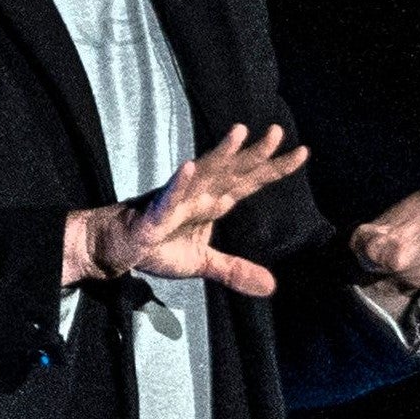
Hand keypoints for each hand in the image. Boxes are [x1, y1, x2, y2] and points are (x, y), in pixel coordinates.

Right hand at [63, 123, 308, 297]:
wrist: (117, 247)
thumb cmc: (158, 246)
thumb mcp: (203, 264)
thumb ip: (235, 271)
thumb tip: (272, 287)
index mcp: (213, 203)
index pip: (250, 182)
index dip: (275, 168)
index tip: (302, 151)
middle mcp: (199, 195)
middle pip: (233, 171)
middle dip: (255, 153)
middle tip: (277, 131)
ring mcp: (178, 201)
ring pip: (204, 174)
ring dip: (221, 154)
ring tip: (239, 134)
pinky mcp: (156, 214)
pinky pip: (170, 198)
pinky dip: (179, 183)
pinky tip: (188, 167)